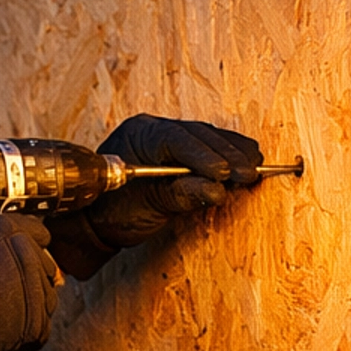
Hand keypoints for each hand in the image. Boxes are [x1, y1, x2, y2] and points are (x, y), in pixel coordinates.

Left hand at [49, 115, 262, 277]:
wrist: (96, 221)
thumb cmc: (112, 212)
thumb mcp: (146, 206)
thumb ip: (181, 194)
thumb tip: (217, 190)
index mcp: (138, 135)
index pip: (176, 139)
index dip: (204, 155)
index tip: (224, 173)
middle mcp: (153, 129)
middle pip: (197, 134)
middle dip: (226, 154)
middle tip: (250, 172)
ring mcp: (166, 137)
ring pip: (206, 137)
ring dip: (233, 152)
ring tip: (255, 167)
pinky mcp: (178, 151)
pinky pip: (207, 146)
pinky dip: (228, 155)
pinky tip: (246, 163)